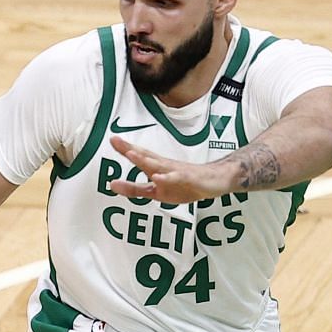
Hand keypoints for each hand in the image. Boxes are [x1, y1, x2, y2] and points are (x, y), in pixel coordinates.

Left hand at [107, 135, 233, 202]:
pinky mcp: (190, 178)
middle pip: (146, 156)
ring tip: (131, 154)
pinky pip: (177, 178)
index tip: (113, 140)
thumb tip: (113, 185)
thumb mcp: (156, 192)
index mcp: (158, 168)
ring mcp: (177, 171)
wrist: (218, 181)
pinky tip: (158, 178)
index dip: (125, 149)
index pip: (140, 156)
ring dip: (145, 160)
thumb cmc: (187, 184)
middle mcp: (166, 166)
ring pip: (159, 165)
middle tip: (116, 141)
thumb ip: (135, 189)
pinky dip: (167, 178)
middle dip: (131, 149)